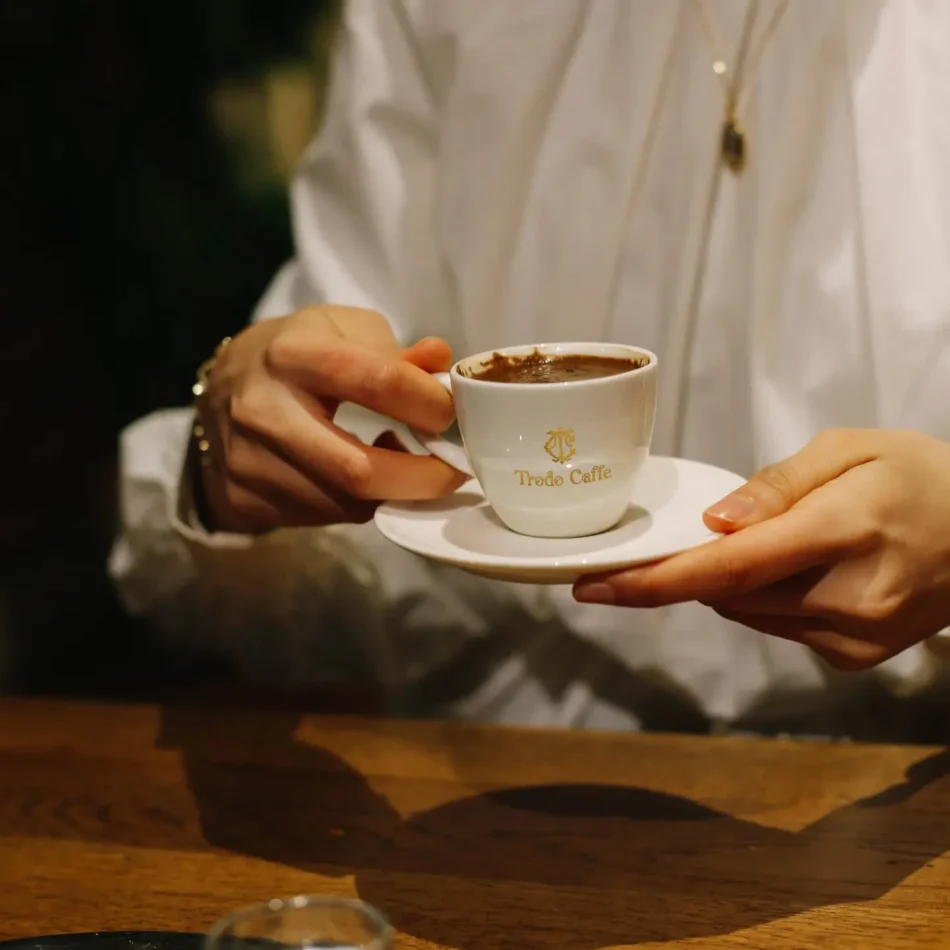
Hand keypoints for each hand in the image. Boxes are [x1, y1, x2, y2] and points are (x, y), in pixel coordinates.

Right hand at [196, 305, 466, 532]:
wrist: (221, 389)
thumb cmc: (297, 352)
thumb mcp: (342, 328)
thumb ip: (395, 351)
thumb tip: (441, 366)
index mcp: (292, 353)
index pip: (377, 382)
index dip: (429, 403)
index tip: (452, 414)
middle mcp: (263, 410)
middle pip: (359, 469)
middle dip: (423, 479)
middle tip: (454, 470)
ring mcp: (247, 462)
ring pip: (346, 503)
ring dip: (392, 492)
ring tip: (406, 465)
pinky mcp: (243, 499)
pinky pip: (324, 517)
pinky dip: (359, 502)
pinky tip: (362, 476)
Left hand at [574, 430, 949, 669]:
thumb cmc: (921, 476)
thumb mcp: (850, 449)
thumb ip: (775, 487)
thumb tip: (713, 525)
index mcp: (845, 531)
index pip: (728, 568)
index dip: (652, 582)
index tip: (593, 587)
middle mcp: (848, 598)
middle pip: (726, 593)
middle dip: (694, 567)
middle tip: (703, 532)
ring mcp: (853, 637)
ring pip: (745, 612)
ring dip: (733, 581)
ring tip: (782, 541)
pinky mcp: (855, 658)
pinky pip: (776, 626)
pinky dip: (765, 598)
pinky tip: (804, 568)